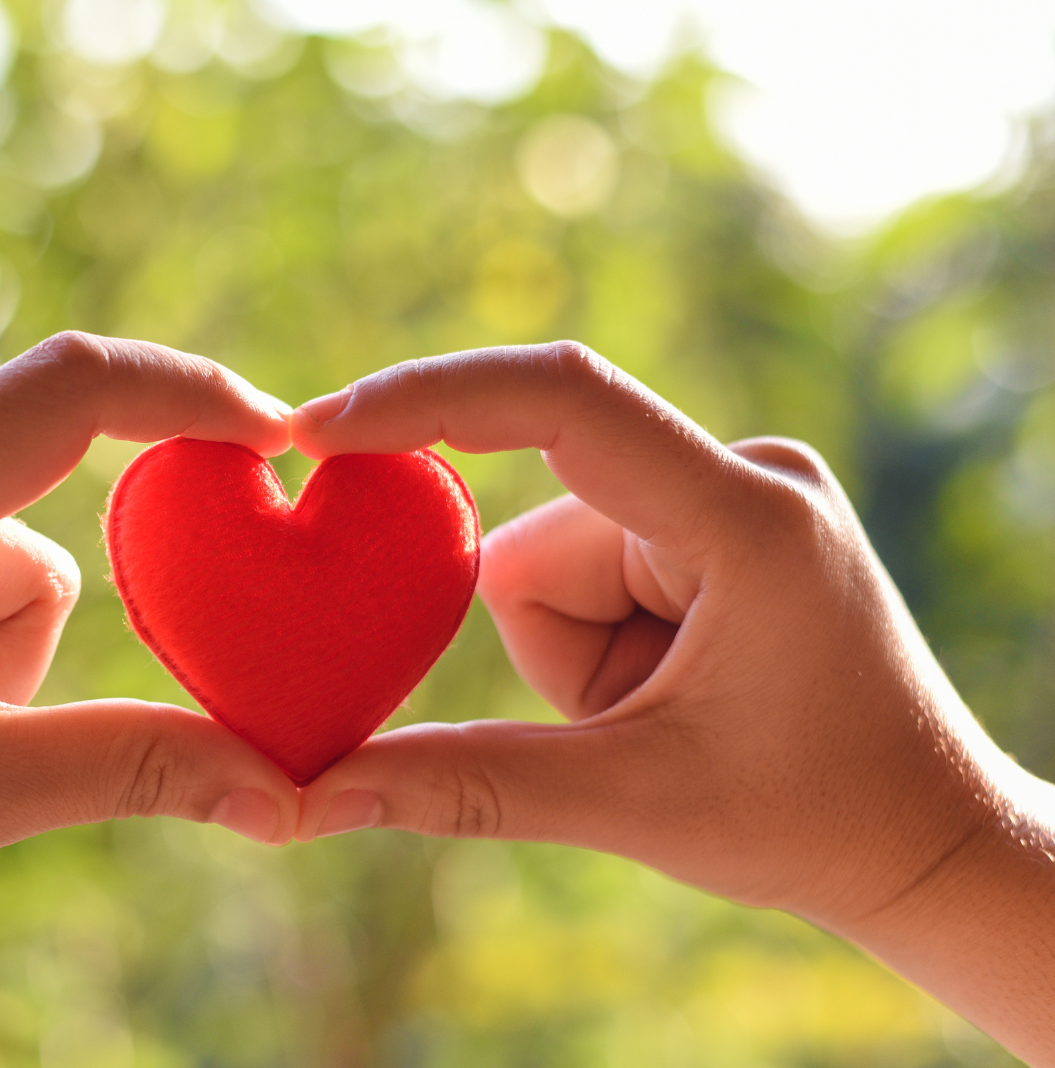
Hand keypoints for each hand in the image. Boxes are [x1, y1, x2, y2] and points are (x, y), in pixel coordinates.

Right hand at [289, 342, 1054, 1061]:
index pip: (562, 403)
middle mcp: (741, 473)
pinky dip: (592, 640)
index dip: (429, 401)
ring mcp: (729, 490)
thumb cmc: (814, 821)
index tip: (319, 431)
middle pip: (537, 534)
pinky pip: (582, 564)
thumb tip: (312, 795)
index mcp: (743, 516)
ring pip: (547, 558)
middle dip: (551, 648)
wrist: (928, 840)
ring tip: (667, 715)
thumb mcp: (632, 803)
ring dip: (572, 653)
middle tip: (636, 725)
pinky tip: (671, 689)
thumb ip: (468, 785)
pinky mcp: (712, 516)